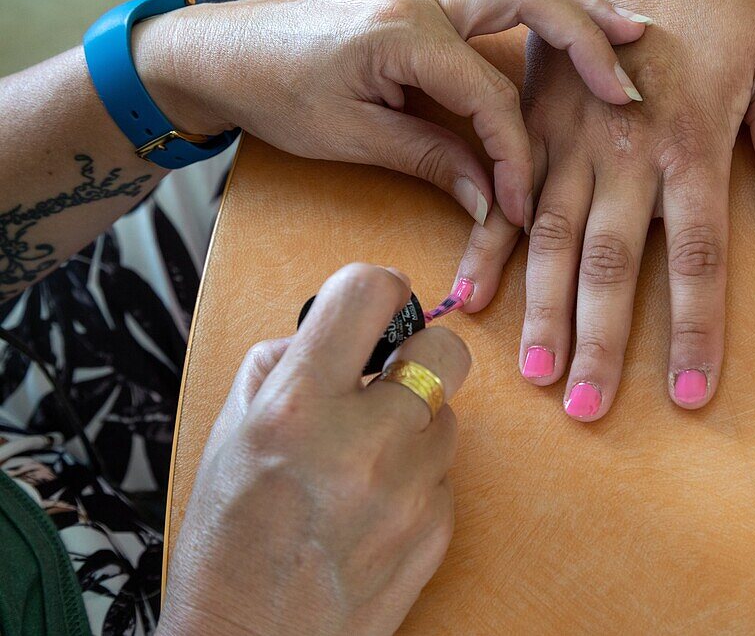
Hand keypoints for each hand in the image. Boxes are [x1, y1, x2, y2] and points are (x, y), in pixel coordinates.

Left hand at [133, 0, 647, 227]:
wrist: (223, 50)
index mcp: (403, 32)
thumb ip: (430, 159)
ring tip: (626, 29)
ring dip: (574, 2)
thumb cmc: (277, 92)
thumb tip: (490, 200)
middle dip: (586, 40)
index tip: (525, 207)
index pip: (488, 96)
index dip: (515, 157)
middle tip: (629, 83)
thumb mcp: (352, 137)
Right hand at [160, 264, 470, 635]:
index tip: (374, 304)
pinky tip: (375, 503)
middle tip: (386, 378)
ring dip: (416, 422)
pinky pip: (447, 472)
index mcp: (299, 406)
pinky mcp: (439, 530)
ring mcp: (410, 491)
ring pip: (450, 414)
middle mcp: (364, 442)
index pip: (370, 293)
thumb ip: (283, 364)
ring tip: (367, 457)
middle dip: (419, 352)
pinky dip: (420, 475)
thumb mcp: (230, 434)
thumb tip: (332, 327)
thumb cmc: (228, 542)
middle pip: (446, 348)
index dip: (376, 288)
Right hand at [453, 0, 754, 419]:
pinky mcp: (530, 127)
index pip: (698, 260)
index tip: (691, 396)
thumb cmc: (713, 9)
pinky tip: (472, 297)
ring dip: (540, 311)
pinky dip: (485, 249)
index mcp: (692, 147)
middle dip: (601, 341)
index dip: (696, 332)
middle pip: (612, 264)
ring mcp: (569, 141)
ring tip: (534, 375)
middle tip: (586, 407)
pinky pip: (503, 196)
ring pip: (550, 240)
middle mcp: (625, 154)